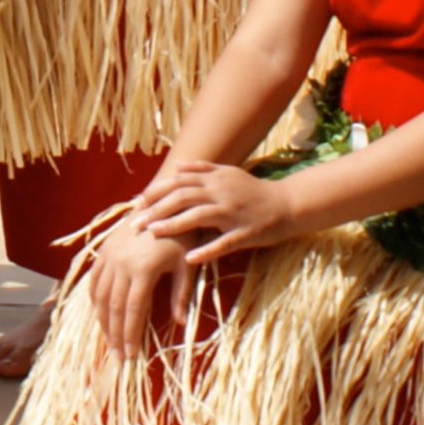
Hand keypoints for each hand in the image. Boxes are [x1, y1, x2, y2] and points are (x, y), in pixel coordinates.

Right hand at [86, 213, 196, 359]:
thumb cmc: (181, 234)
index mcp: (142, 268)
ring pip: (99, 295)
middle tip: (117, 356)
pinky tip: (99, 313)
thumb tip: (180, 322)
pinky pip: (94, 278)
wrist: (162, 202)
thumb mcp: (186, 264)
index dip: (129, 333)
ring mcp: (109, 255)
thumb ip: (180, 293)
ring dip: (102, 320)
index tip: (130, 354)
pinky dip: (94, 298)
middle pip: (113, 306)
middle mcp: (120, 263)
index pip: (132, 309)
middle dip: (114, 333)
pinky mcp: (104, 249)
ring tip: (107, 341)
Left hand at [137, 160, 293, 264]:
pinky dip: (205, 250)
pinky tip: (188, 258)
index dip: (157, 190)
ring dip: (174, 225)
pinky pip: (223, 243)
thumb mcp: (229, 174)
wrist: (287, 204)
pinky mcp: (246, 233)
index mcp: (216, 178)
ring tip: (153, 233)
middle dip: (157, 208)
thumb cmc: (254, 191)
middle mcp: (222, 191)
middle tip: (136, 222)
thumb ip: (203, 169)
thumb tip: (177, 166)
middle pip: (184, 196)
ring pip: (199, 216)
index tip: (137, 202)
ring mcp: (234, 212)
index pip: (179, 181)